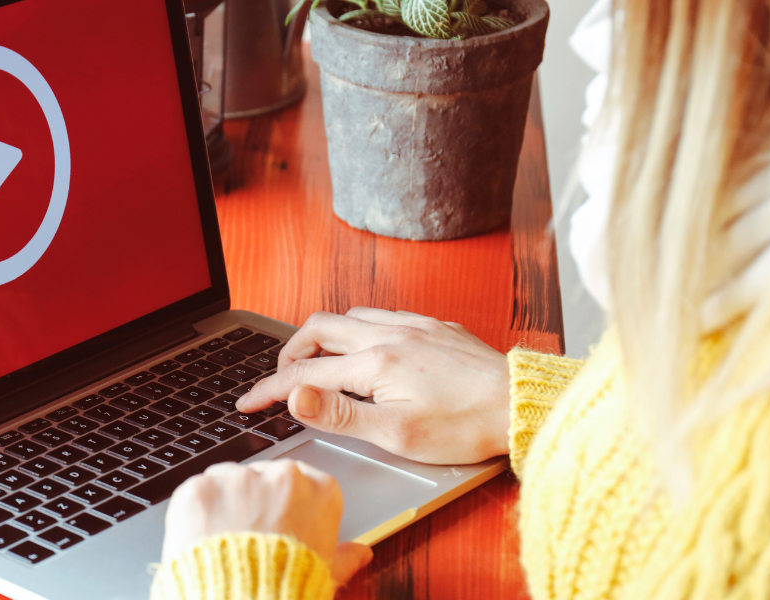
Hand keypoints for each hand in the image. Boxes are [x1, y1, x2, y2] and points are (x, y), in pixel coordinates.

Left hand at [162, 460, 372, 584]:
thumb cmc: (286, 590)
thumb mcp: (325, 573)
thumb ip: (344, 556)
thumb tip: (361, 552)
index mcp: (320, 491)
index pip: (300, 482)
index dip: (283, 504)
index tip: (276, 520)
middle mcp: (282, 475)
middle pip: (262, 477)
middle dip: (253, 501)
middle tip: (246, 535)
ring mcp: (240, 478)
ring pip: (227, 479)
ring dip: (223, 502)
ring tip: (223, 539)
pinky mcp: (202, 487)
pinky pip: (196, 491)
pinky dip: (195, 512)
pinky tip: (203, 536)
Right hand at [236, 308, 510, 464]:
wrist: (521, 406)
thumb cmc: (466, 426)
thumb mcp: (396, 435)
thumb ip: (341, 414)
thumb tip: (296, 397)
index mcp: (376, 362)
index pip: (304, 374)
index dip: (269, 389)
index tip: (248, 402)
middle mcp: (391, 333)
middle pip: (318, 327)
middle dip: (290, 351)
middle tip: (282, 377)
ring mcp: (415, 325)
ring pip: (351, 316)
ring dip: (325, 337)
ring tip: (321, 364)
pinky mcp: (435, 326)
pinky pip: (384, 316)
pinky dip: (360, 331)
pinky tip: (370, 352)